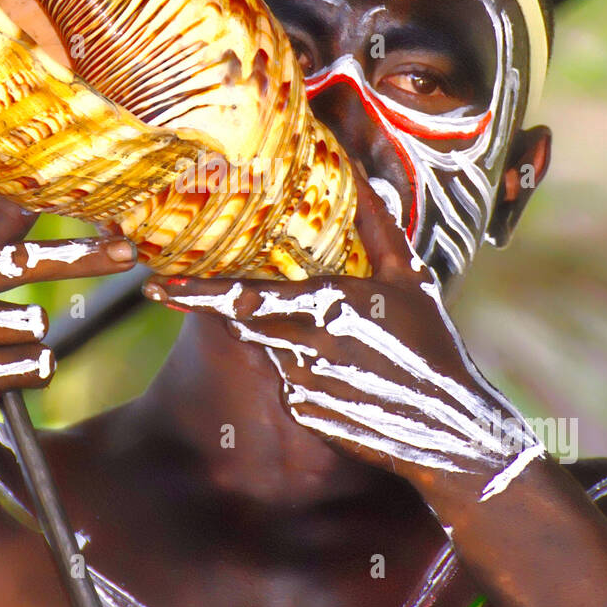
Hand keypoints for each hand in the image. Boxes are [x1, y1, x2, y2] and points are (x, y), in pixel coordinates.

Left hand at [143, 168, 543, 503]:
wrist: (450, 429)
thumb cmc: (432, 346)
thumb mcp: (412, 280)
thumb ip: (380, 228)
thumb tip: (364, 177)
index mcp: (326, 305)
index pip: (245, 296)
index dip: (196, 293)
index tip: (156, 287)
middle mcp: (304, 345)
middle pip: (248, 320)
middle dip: (223, 306)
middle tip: (200, 294)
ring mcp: (301, 383)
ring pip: (272, 349)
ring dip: (290, 342)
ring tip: (347, 351)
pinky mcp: (304, 413)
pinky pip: (289, 385)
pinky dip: (307, 377)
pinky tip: (349, 382)